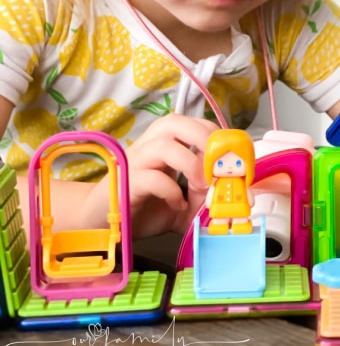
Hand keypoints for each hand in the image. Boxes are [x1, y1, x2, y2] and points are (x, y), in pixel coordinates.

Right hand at [83, 114, 216, 238]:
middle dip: (203, 137)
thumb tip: (229, 193)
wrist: (101, 224)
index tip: (233, 157)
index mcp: (165, 144)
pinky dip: (171, 190)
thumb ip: (204, 198)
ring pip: (163, 146)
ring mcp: (134, 164)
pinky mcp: (124, 185)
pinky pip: (150, 178)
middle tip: (219, 163)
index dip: (215, 135)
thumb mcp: (184, 204)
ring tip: (201, 186)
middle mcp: (148, 147)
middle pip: (174, 122)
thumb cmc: (144, 207)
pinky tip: (177, 205)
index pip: (192, 123)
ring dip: (191, 164)